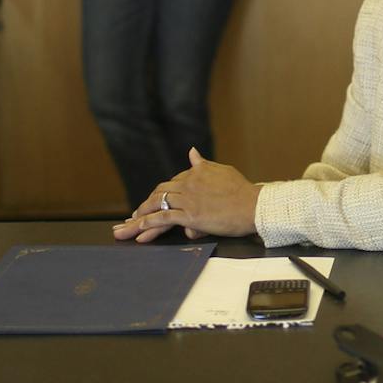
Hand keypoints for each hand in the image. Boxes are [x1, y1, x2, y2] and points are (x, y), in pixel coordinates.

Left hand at [112, 147, 259, 240]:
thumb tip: (191, 152)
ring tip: (128, 226)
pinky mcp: (190, 215)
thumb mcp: (222, 171)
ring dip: (139, 217)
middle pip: (159, 193)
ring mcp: (188, 200)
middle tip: (133, 216)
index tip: (152, 204)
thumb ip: (204, 164)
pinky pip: (163, 219)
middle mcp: (188, 184)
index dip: (160, 195)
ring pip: (156, 205)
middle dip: (144, 205)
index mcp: (195, 173)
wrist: (254, 206)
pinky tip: (139, 230)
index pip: (172, 184)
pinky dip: (148, 224)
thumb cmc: (243, 191)